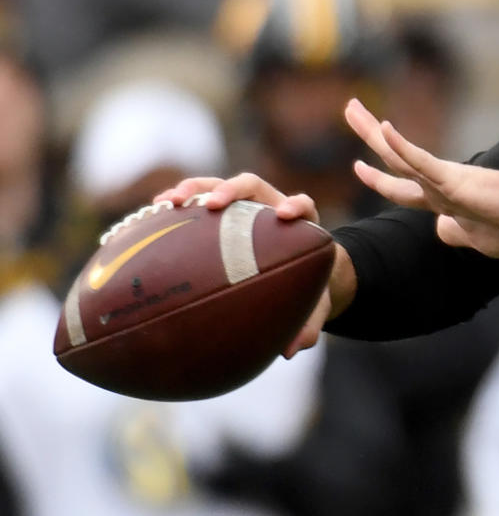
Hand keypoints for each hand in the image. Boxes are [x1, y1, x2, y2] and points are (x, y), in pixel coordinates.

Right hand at [152, 173, 355, 356]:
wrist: (291, 275)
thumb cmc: (302, 290)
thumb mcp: (311, 308)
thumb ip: (308, 325)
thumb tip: (292, 350)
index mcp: (297, 224)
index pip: (301, 204)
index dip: (295, 205)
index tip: (283, 213)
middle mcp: (268, 207)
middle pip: (251, 185)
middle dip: (232, 189)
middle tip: (213, 204)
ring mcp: (241, 207)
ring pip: (216, 187)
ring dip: (193, 190)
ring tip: (167, 203)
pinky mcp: (218, 214)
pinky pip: (195, 204)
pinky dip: (175, 208)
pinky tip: (149, 219)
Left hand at [344, 98, 498, 258]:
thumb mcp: (480, 239)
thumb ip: (457, 232)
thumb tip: (440, 227)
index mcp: (446, 199)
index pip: (403, 185)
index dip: (378, 176)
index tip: (358, 164)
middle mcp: (442, 184)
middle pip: (395, 158)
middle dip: (369, 134)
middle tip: (350, 108)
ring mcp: (448, 181)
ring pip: (400, 154)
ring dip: (372, 131)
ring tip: (351, 107)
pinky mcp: (457, 181)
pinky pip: (423, 162)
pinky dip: (402, 146)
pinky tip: (384, 127)